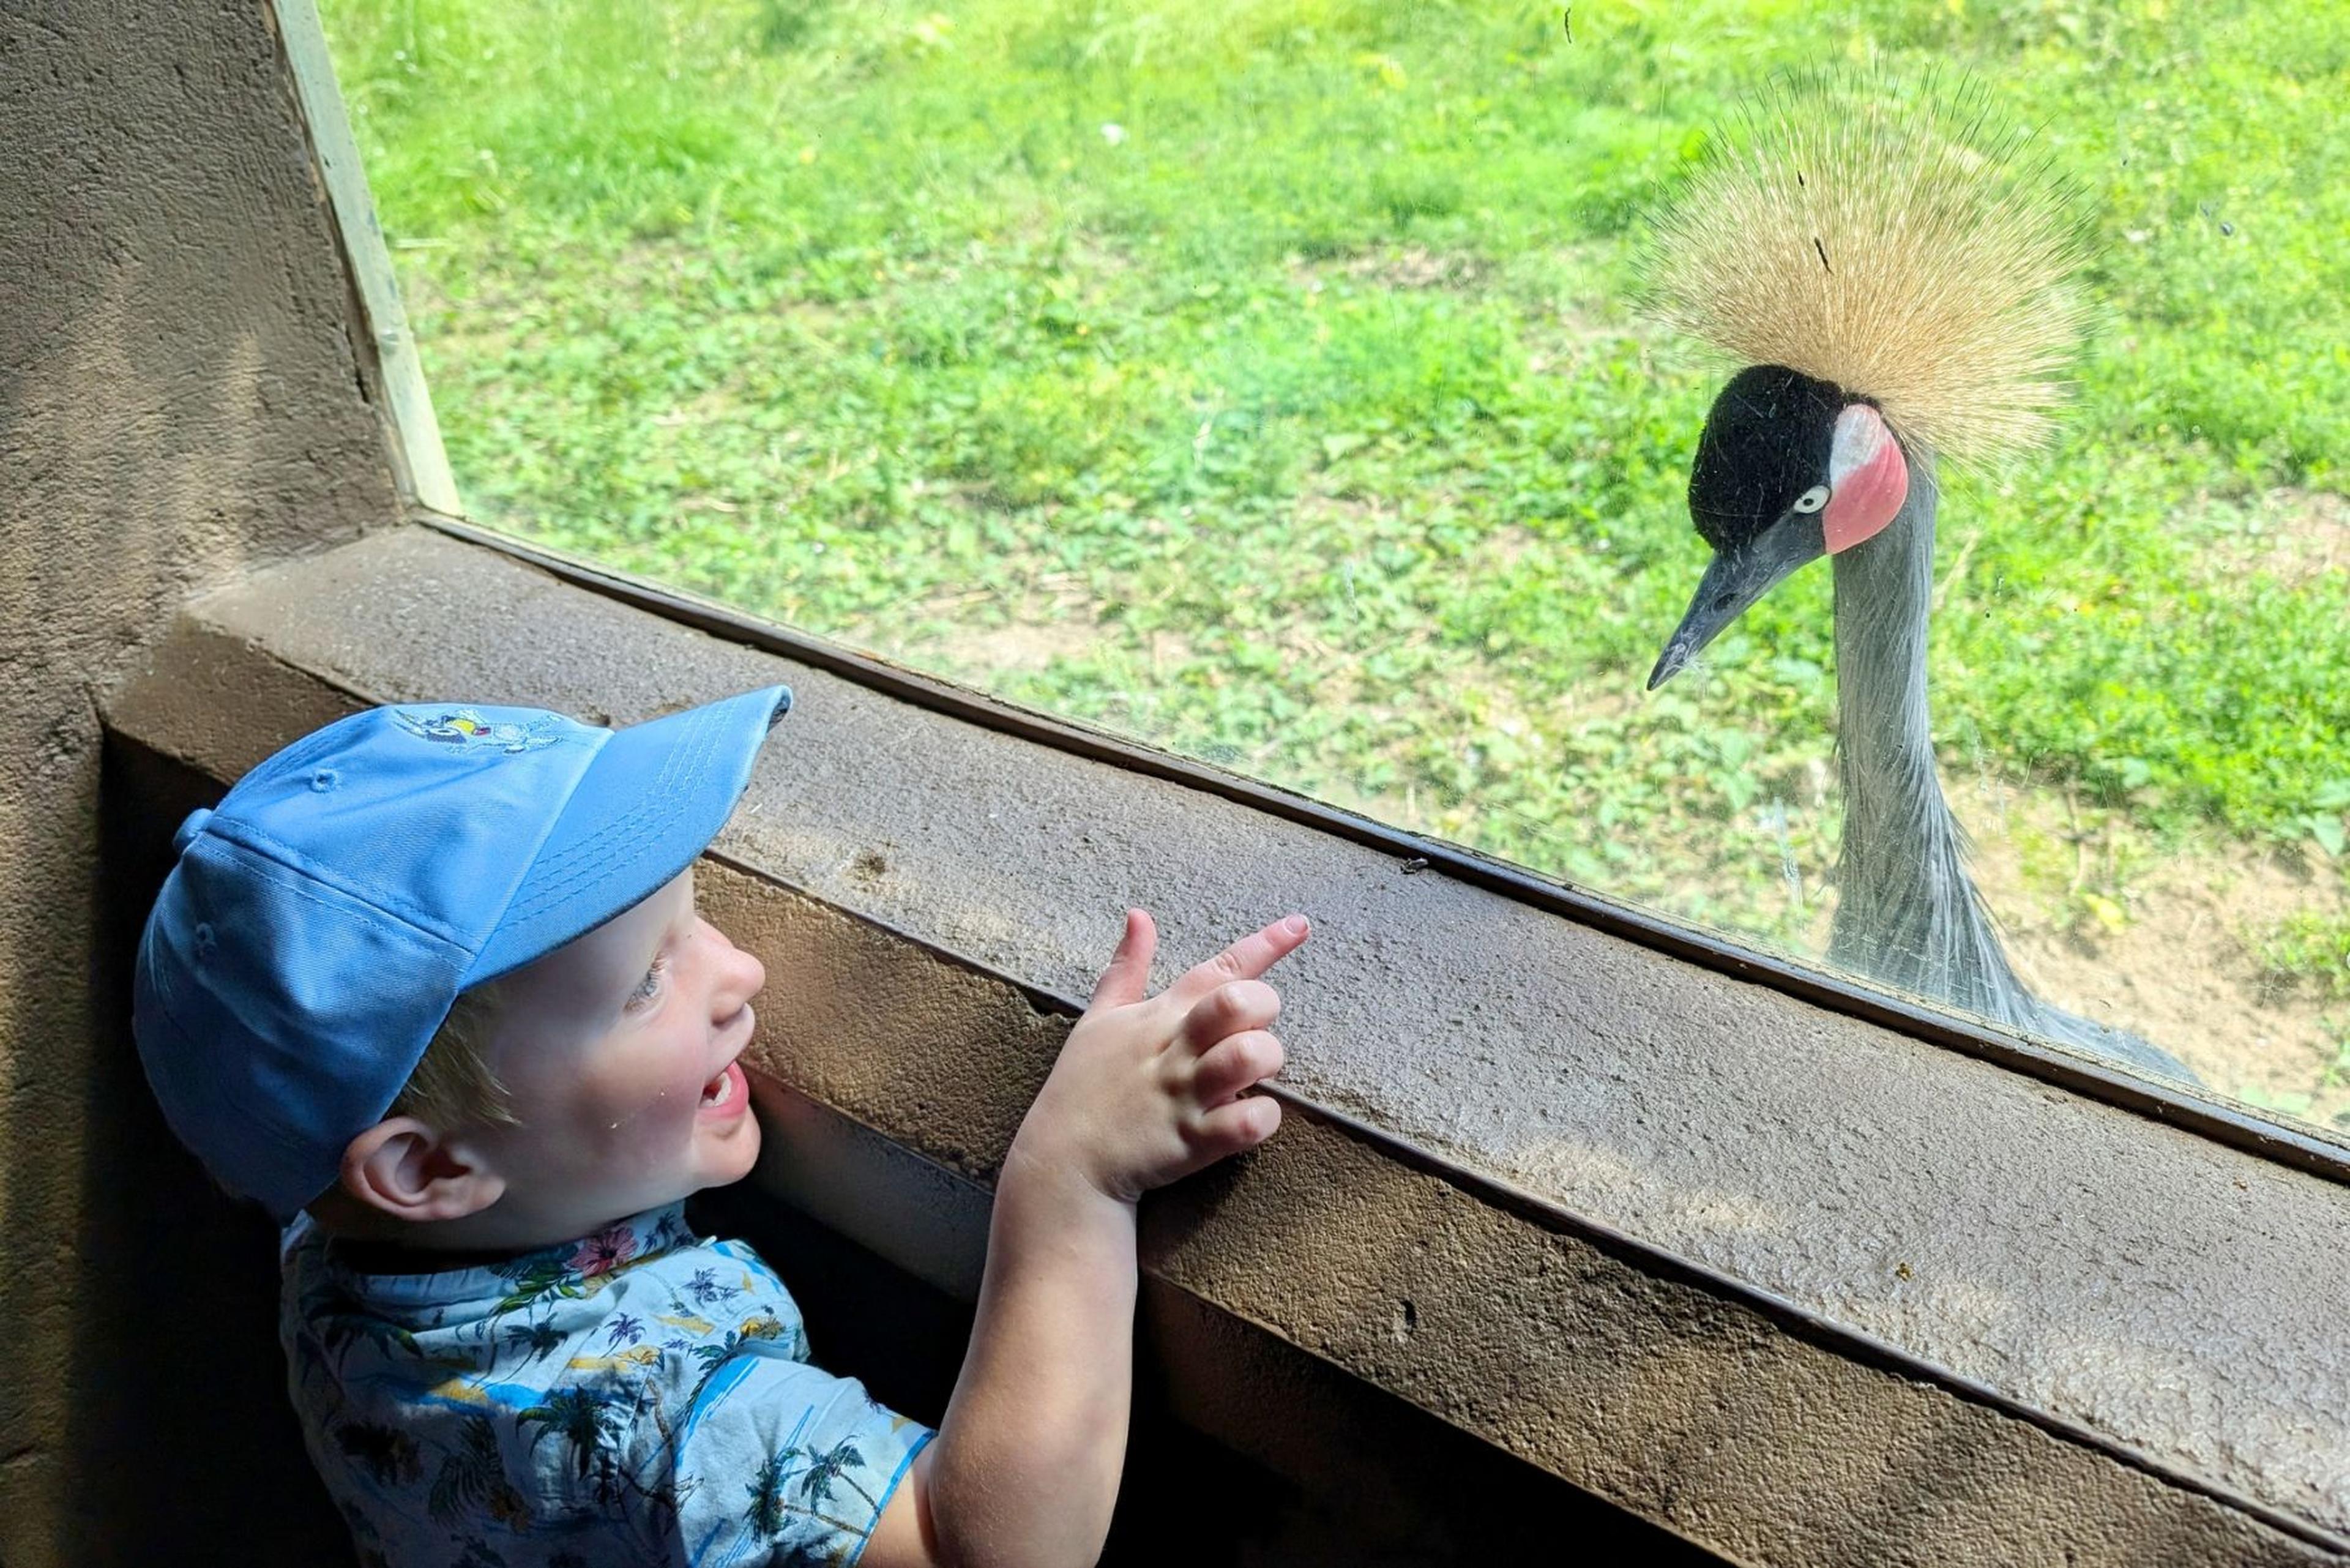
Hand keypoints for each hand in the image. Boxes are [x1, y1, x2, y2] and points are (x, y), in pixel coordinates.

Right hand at [1008, 909, 1309, 1205]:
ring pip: (1249, 1056)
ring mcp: (1185, 1095)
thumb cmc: (1084, 1085)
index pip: (1218, 969)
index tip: (1299, 925)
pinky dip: (1262, 1118)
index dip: (1265, 944)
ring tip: (1250, 1077)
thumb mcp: (1099, 1018)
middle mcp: (1176, 1049)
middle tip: (1252, 1032)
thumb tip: (1139, 915)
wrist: (1062, 1160)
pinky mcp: (1192, 1141)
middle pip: (1240, 1002)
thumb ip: (1127, 967)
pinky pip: (1248, 1123)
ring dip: (1265, 1061)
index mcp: (1160, 1015)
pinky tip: (1249, 1119)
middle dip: (1265, 1008)